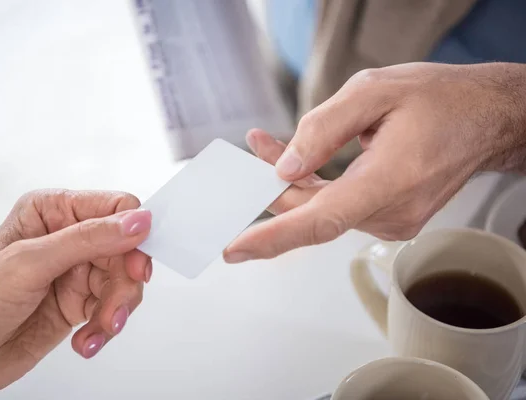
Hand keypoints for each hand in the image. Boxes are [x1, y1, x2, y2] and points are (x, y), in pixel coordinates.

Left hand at [0, 190, 151, 398]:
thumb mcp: (30, 263)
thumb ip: (88, 239)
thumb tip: (136, 221)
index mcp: (52, 211)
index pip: (114, 208)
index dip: (133, 235)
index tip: (135, 267)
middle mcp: (67, 237)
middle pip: (126, 250)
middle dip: (123, 284)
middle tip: (114, 310)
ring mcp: (75, 271)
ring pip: (123, 282)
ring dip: (115, 310)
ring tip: (98, 330)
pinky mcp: (79, 301)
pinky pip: (112, 308)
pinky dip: (105, 328)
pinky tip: (86, 341)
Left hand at [224, 62, 525, 261]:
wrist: (486, 117)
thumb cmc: (440, 100)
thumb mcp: (374, 91)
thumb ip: (323, 128)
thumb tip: (286, 167)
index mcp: (390, 180)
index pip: (322, 221)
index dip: (274, 237)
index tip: (237, 248)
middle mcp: (393, 212)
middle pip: (313, 212)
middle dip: (274, 185)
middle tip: (256, 149)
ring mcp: (393, 221)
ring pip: (324, 211)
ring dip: (294, 184)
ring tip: (271, 146)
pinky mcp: (391, 219)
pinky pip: (340, 209)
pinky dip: (316, 189)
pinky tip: (303, 164)